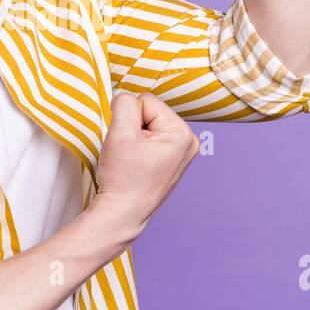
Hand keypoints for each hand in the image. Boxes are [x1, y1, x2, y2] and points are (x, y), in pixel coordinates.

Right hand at [89, 91, 200, 248]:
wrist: (121, 214)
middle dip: (132, 127)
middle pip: (149, 111)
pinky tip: (136, 164)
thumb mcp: (120, 132)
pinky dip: (137, 147)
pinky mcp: (171, 161)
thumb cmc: (123, 179)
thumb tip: (125, 95)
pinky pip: (149, 138)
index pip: (146, 100)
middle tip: (128, 153)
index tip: (126, 144)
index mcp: (183, 133)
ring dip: (134, 137)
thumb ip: (123, 103)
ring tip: (131, 160)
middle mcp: (188, 142)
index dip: (128, 118)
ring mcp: (181, 153)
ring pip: (147, 124)